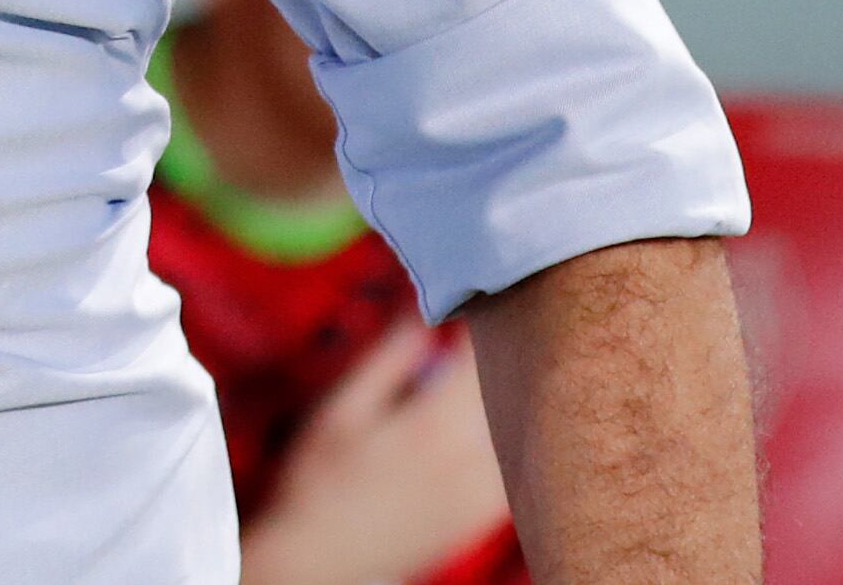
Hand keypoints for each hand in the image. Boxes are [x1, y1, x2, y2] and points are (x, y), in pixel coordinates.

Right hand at [239, 320, 513, 584]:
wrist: (322, 561)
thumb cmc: (319, 479)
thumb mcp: (341, 409)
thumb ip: (390, 357)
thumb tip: (423, 309)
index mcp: (434, 426)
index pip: (487, 358)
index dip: (490, 314)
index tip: (480, 285)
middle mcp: (472, 462)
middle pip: (518, 391)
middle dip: (509, 347)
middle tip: (496, 310)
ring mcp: (483, 496)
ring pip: (524, 429)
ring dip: (514, 390)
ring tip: (497, 359)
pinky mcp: (482, 517)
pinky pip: (517, 466)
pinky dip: (511, 434)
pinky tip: (488, 421)